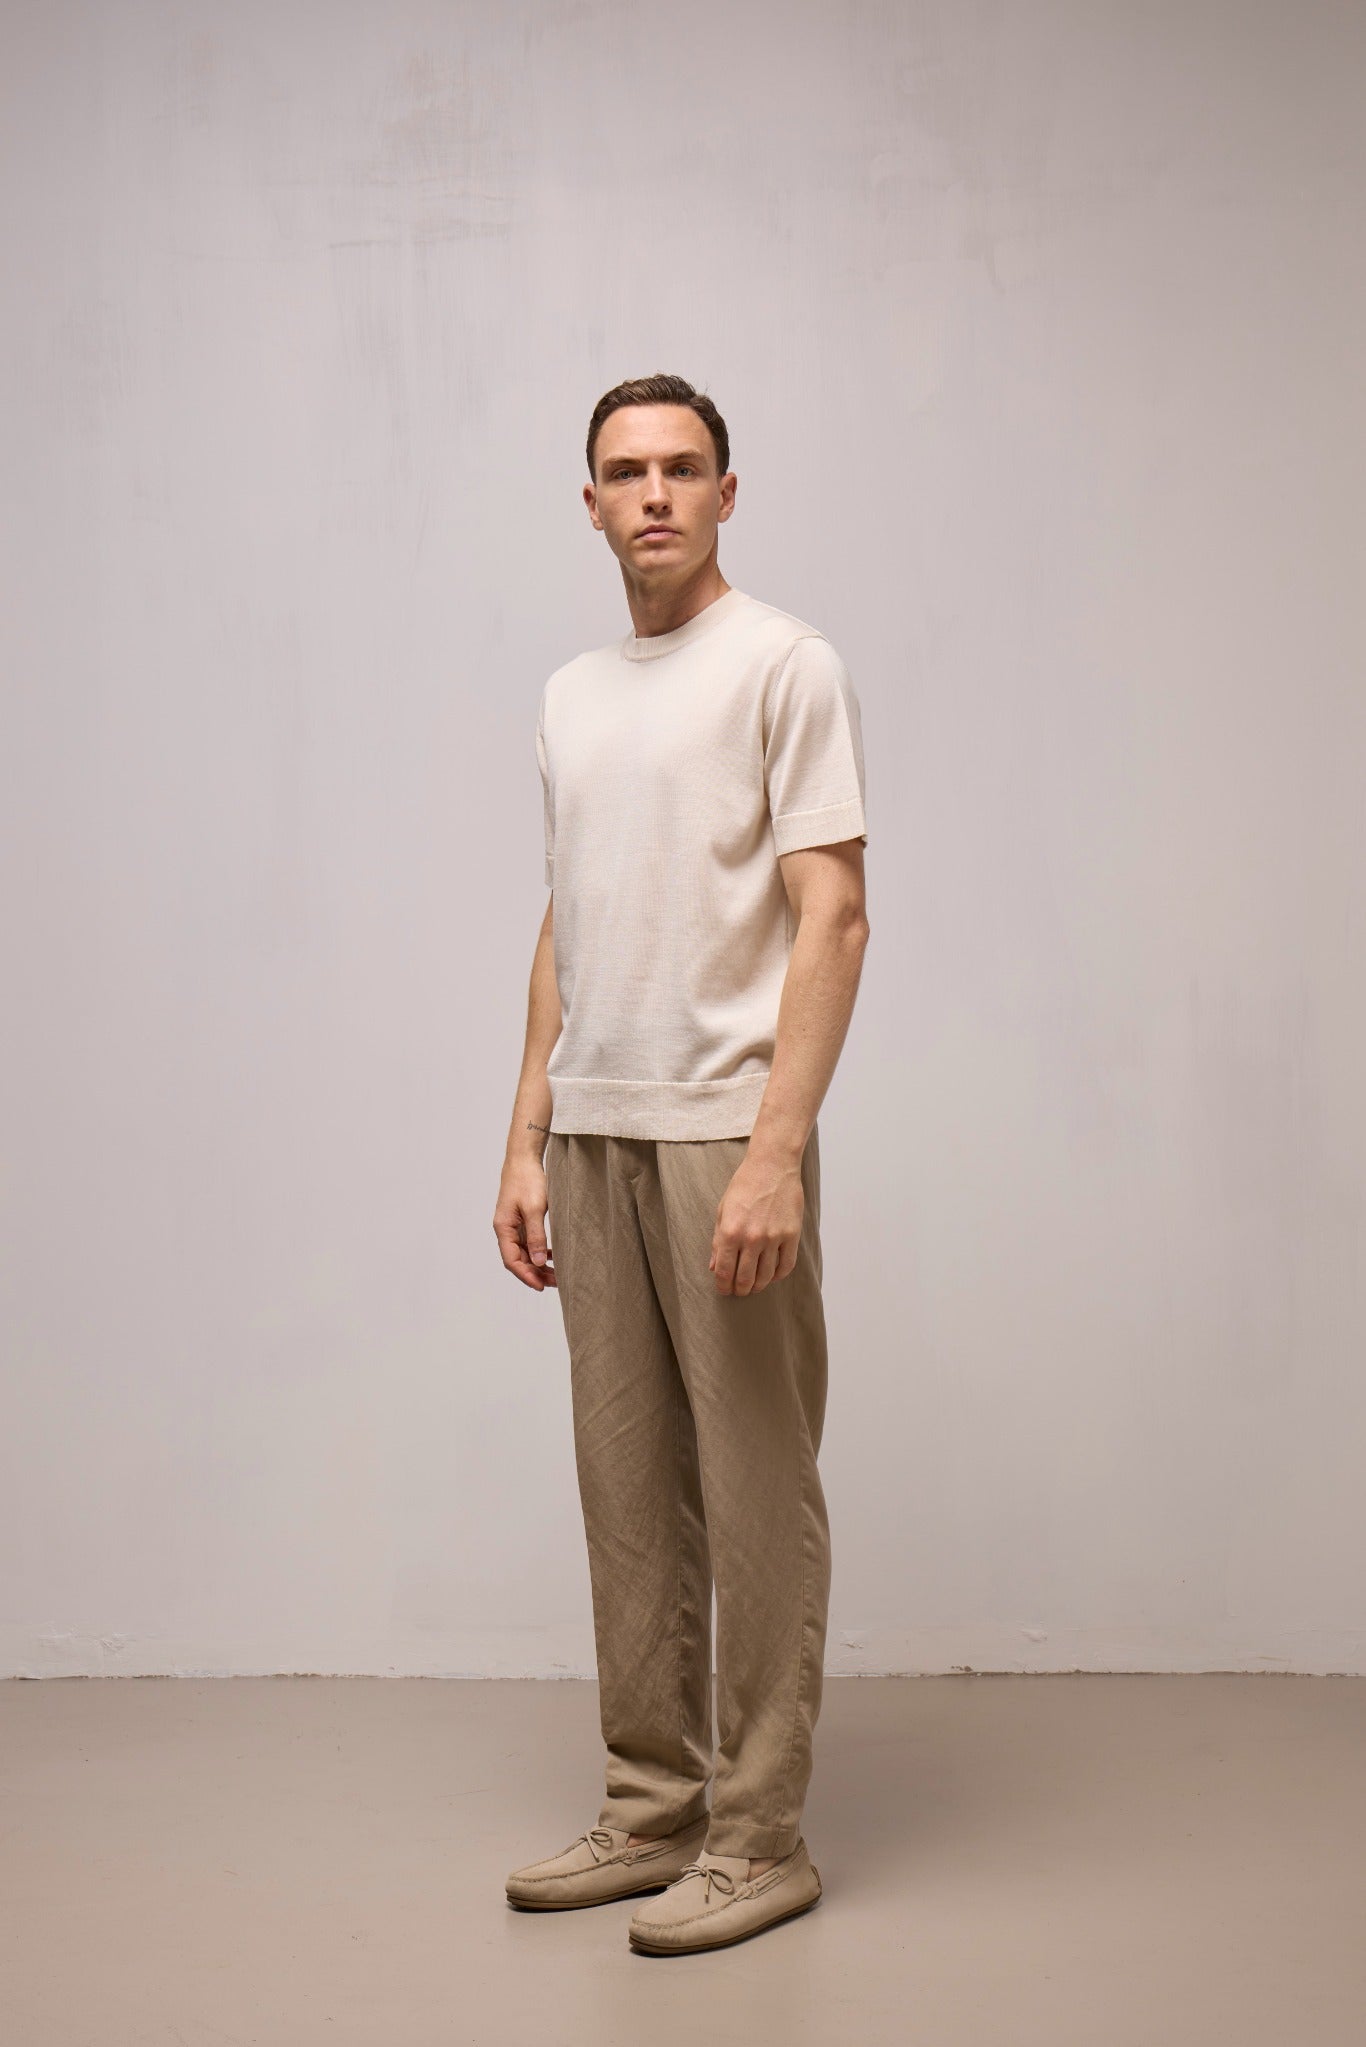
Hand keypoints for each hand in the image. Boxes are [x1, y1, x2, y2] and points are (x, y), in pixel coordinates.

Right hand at [493, 1159, 556, 1290]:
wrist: (524, 1159)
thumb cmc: (527, 1180)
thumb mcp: (535, 1209)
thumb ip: (536, 1236)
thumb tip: (538, 1262)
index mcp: (503, 1228)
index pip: (512, 1260)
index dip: (526, 1276)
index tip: (541, 1286)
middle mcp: (505, 1229)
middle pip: (518, 1259)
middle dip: (535, 1273)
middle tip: (555, 1283)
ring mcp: (513, 1225)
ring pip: (524, 1252)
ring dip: (538, 1264)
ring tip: (556, 1274)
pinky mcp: (521, 1220)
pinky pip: (528, 1242)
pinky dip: (539, 1252)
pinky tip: (551, 1256)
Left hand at [709, 1151, 803, 1295]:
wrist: (772, 1166)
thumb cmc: (744, 1185)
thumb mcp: (722, 1211)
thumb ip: (717, 1241)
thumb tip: (714, 1267)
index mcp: (730, 1231)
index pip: (724, 1271)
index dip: (723, 1285)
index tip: (724, 1289)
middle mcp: (751, 1238)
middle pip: (745, 1278)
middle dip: (740, 1290)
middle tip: (739, 1291)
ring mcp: (773, 1237)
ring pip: (766, 1276)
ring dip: (758, 1286)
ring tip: (754, 1286)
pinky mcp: (791, 1235)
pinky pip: (786, 1265)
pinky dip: (778, 1276)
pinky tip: (772, 1275)